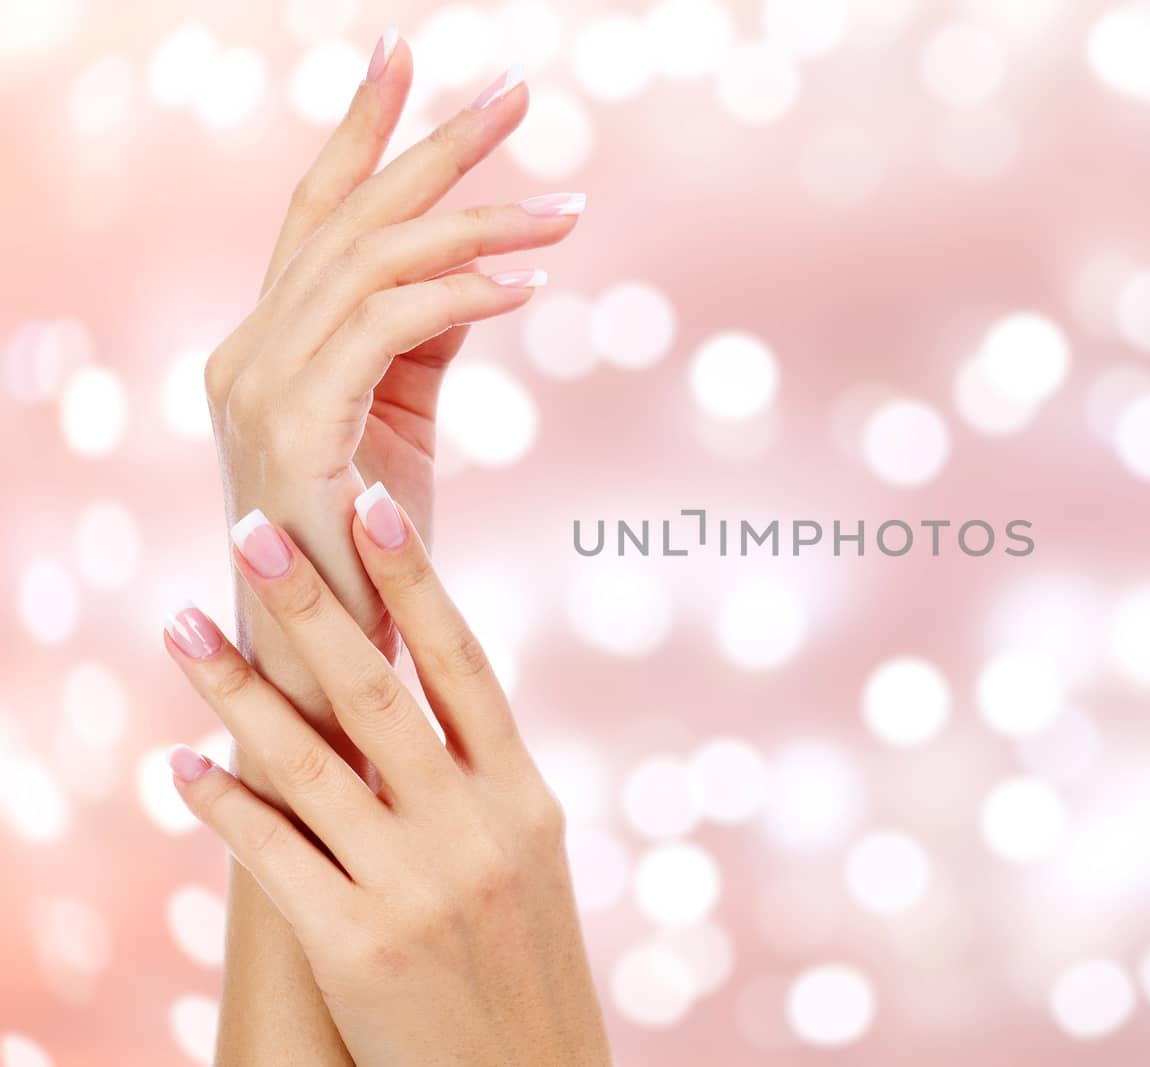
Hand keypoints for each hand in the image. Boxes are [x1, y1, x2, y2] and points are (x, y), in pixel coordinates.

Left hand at [162, 488, 610, 1065]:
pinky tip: (181, 766)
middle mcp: (473, 828)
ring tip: (180, 628)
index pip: (462, 665)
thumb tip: (414, 696)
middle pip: (378, 693)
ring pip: (310, 763)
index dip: (415, 582)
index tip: (372, 505)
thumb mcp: (526, 857)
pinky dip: (223, 806)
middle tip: (252, 532)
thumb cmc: (523, 964)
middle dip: (309, 606)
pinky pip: (273, 858)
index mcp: (523, 797)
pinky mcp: (356, 947)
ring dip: (236, 691)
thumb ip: (478, 778)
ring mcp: (414, 886)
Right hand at [204, 39, 581, 729]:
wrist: (330, 668)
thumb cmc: (375, 554)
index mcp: (270, 345)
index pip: (317, 215)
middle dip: (434, 146)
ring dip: (477, 220)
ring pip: (373, 261)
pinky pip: (386, 326)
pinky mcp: (295, 426)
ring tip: (564, 205)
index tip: (413, 59)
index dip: (365, 131)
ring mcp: (259, 386)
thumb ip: (423, 340)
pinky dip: (460, 292)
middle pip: (347, 216)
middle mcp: (248, 352)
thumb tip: (487, 268)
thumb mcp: (403, 421)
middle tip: (518, 94)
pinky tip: (530, 283)